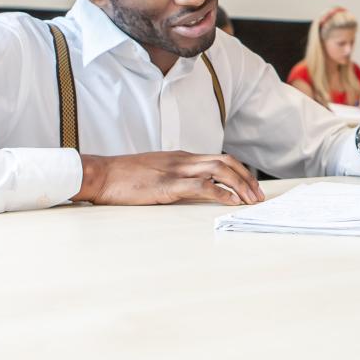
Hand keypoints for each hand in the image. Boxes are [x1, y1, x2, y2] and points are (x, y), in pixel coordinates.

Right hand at [73, 151, 264, 205]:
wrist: (101, 174)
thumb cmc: (125, 177)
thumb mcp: (157, 171)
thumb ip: (177, 175)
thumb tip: (196, 188)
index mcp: (182, 157)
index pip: (220, 159)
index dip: (240, 172)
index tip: (251, 187)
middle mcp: (184, 160)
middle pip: (226, 161)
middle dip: (246, 178)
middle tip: (259, 196)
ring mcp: (176, 170)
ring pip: (219, 170)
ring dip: (240, 185)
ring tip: (251, 200)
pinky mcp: (167, 185)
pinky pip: (201, 186)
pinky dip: (220, 192)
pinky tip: (231, 202)